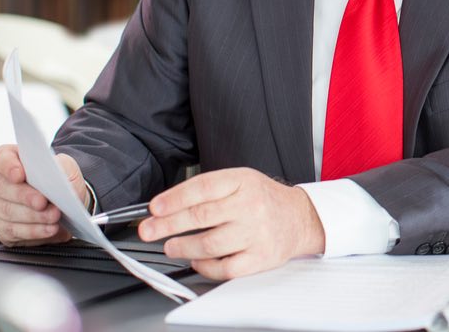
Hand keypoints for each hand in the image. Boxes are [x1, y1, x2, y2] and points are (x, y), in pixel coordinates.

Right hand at [0, 145, 88, 245]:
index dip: (9, 166)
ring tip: (54, 216)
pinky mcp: (2, 228)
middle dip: (24, 196)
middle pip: (1, 188)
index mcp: (10, 160)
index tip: (20, 174)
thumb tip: (58, 177)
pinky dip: (34, 231)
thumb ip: (62, 167)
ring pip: (7, 212)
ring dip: (33, 216)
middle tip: (42, 202)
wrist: (67, 203)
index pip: (2, 158)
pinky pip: (13, 231)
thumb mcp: (66, 167)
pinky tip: (50, 229)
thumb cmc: (61, 181)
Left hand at [138, 168, 325, 279]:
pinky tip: (197, 260)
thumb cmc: (263, 199)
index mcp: (243, 182)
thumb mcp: (240, 181)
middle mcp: (251, 206)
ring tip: (171, 246)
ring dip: (182, 247)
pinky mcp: (260, 257)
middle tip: (149, 231)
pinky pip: (225, 268)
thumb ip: (208, 190)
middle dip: (167, 225)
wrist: (300, 217)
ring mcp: (257, 233)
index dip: (173, 199)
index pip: (202, 188)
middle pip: (201, 217)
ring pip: (209, 244)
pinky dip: (205, 266)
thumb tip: (166, 207)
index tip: (154, 208)